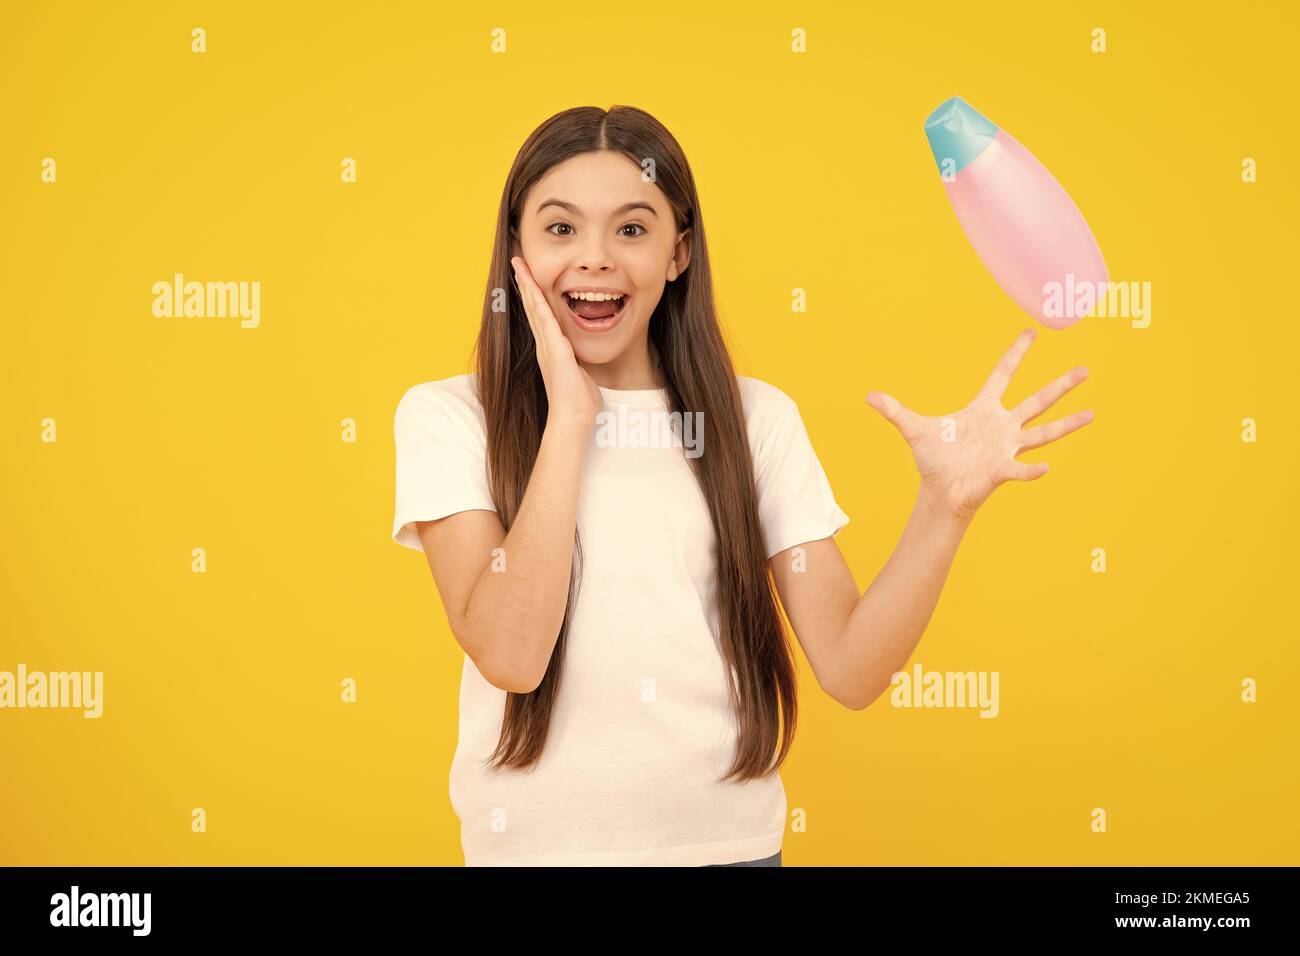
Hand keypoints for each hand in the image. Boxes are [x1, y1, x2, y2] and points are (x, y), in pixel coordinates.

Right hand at [510, 256, 601, 428]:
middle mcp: (545, 346)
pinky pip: (544, 319)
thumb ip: (579, 365)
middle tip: (518, 263)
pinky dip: (537, 301)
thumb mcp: (581, 376)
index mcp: (551, 350)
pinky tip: (532, 286)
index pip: (541, 317)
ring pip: (535, 308)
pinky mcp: (554, 349)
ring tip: (520, 266)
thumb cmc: (578, 404)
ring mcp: (547, 346)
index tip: (529, 279)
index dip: (534, 297)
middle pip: (532, 307)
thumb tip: (583, 364)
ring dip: (527, 285)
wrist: (572, 419)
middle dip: (526, 284)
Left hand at [866, 327, 1093, 522]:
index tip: (1032, 331)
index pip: (1002, 374)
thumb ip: (894, 411)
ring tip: (1091, 414)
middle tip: (1086, 369)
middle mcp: (1002, 426)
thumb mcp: (912, 430)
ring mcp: (1007, 447)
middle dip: (1060, 385)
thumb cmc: (934, 461)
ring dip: (1067, 424)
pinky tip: (1046, 467)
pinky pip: (1021, 468)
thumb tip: (868, 395)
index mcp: (983, 409)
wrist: (940, 492)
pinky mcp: (1002, 470)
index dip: (1016, 354)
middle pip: (1037, 400)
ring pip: (1043, 432)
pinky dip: (1032, 469)